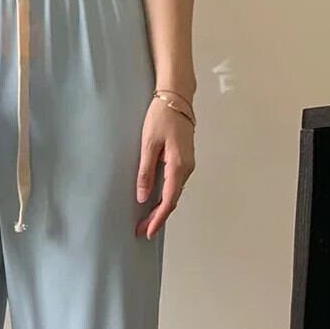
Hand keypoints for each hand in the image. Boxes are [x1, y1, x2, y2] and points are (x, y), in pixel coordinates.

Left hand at [135, 97, 194, 238]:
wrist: (177, 97)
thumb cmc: (161, 116)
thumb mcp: (148, 144)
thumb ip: (146, 172)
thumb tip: (143, 197)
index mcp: (178, 166)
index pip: (168, 201)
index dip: (158, 219)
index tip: (147, 232)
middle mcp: (187, 169)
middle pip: (172, 200)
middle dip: (157, 217)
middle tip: (141, 230)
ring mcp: (188, 164)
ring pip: (174, 193)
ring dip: (161, 208)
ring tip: (146, 220)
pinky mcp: (184, 160)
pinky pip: (175, 184)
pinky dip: (166, 197)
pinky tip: (156, 202)